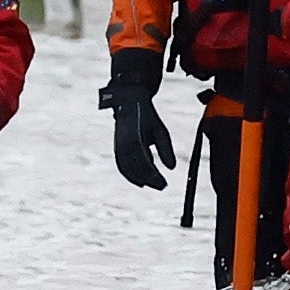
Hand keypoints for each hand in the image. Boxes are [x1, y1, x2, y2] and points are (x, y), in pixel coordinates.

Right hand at [99, 49, 175, 189]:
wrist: (129, 103)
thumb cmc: (148, 117)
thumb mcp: (161, 131)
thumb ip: (166, 149)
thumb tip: (172, 168)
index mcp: (136, 141)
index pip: (146, 165)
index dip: (155, 177)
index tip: (165, 183)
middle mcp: (125, 146)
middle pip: (137, 170)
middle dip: (149, 180)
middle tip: (163, 186)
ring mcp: (119, 148)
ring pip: (128, 170)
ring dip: (140, 180)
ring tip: (153, 185)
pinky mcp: (117, 148)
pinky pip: (122, 166)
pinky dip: (130, 176)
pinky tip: (141, 181)